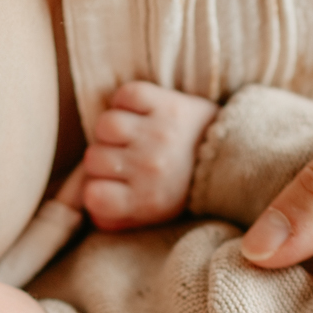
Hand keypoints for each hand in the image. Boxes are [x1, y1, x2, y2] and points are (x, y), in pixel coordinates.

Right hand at [81, 81, 217, 230]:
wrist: (225, 155)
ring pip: (105, 125)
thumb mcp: (151, 214)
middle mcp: (151, 168)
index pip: (93, 196)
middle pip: (93, 158)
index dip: (95, 188)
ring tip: (129, 134)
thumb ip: (115, 218)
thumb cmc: (180, 187)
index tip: (110, 184)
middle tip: (122, 157)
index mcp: (146, 200)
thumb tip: (87, 209)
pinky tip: (137, 112)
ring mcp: (158, 133)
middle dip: (102, 158)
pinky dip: (125, 100)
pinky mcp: (166, 103)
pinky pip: (126, 95)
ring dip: (112, 129)